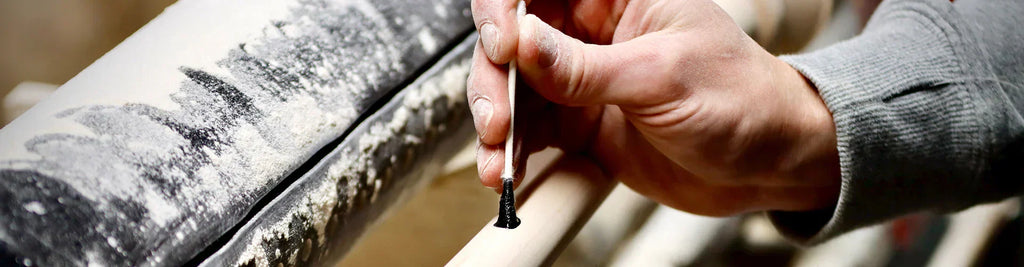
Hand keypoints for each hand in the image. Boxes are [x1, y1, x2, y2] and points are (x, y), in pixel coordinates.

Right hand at [468, 0, 840, 215]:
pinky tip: (507, 171)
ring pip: (511, 87)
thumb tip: (521, 41)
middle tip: (499, 116)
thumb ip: (586, 67)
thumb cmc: (741, 99)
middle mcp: (590, 31)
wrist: (769, 164)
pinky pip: (529, 131)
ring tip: (499, 157)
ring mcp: (581, 79)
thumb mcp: (662, 76)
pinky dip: (512, 152)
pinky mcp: (579, 122)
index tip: (503, 44)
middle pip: (511, 37)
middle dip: (493, 76)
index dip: (505, 8)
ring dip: (495, 121)